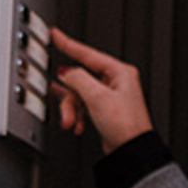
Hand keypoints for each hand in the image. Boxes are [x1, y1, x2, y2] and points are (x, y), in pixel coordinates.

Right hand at [47, 27, 154, 150]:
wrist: (131, 152)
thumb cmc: (126, 125)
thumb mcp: (98, 97)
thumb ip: (79, 79)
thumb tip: (66, 72)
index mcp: (120, 72)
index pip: (88, 54)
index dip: (69, 45)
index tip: (56, 35)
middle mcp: (116, 82)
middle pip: (80, 79)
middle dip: (71, 97)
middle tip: (67, 109)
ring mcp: (110, 96)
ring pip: (79, 94)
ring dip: (73, 110)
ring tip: (71, 122)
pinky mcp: (104, 110)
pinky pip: (83, 106)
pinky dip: (78, 116)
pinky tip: (78, 125)